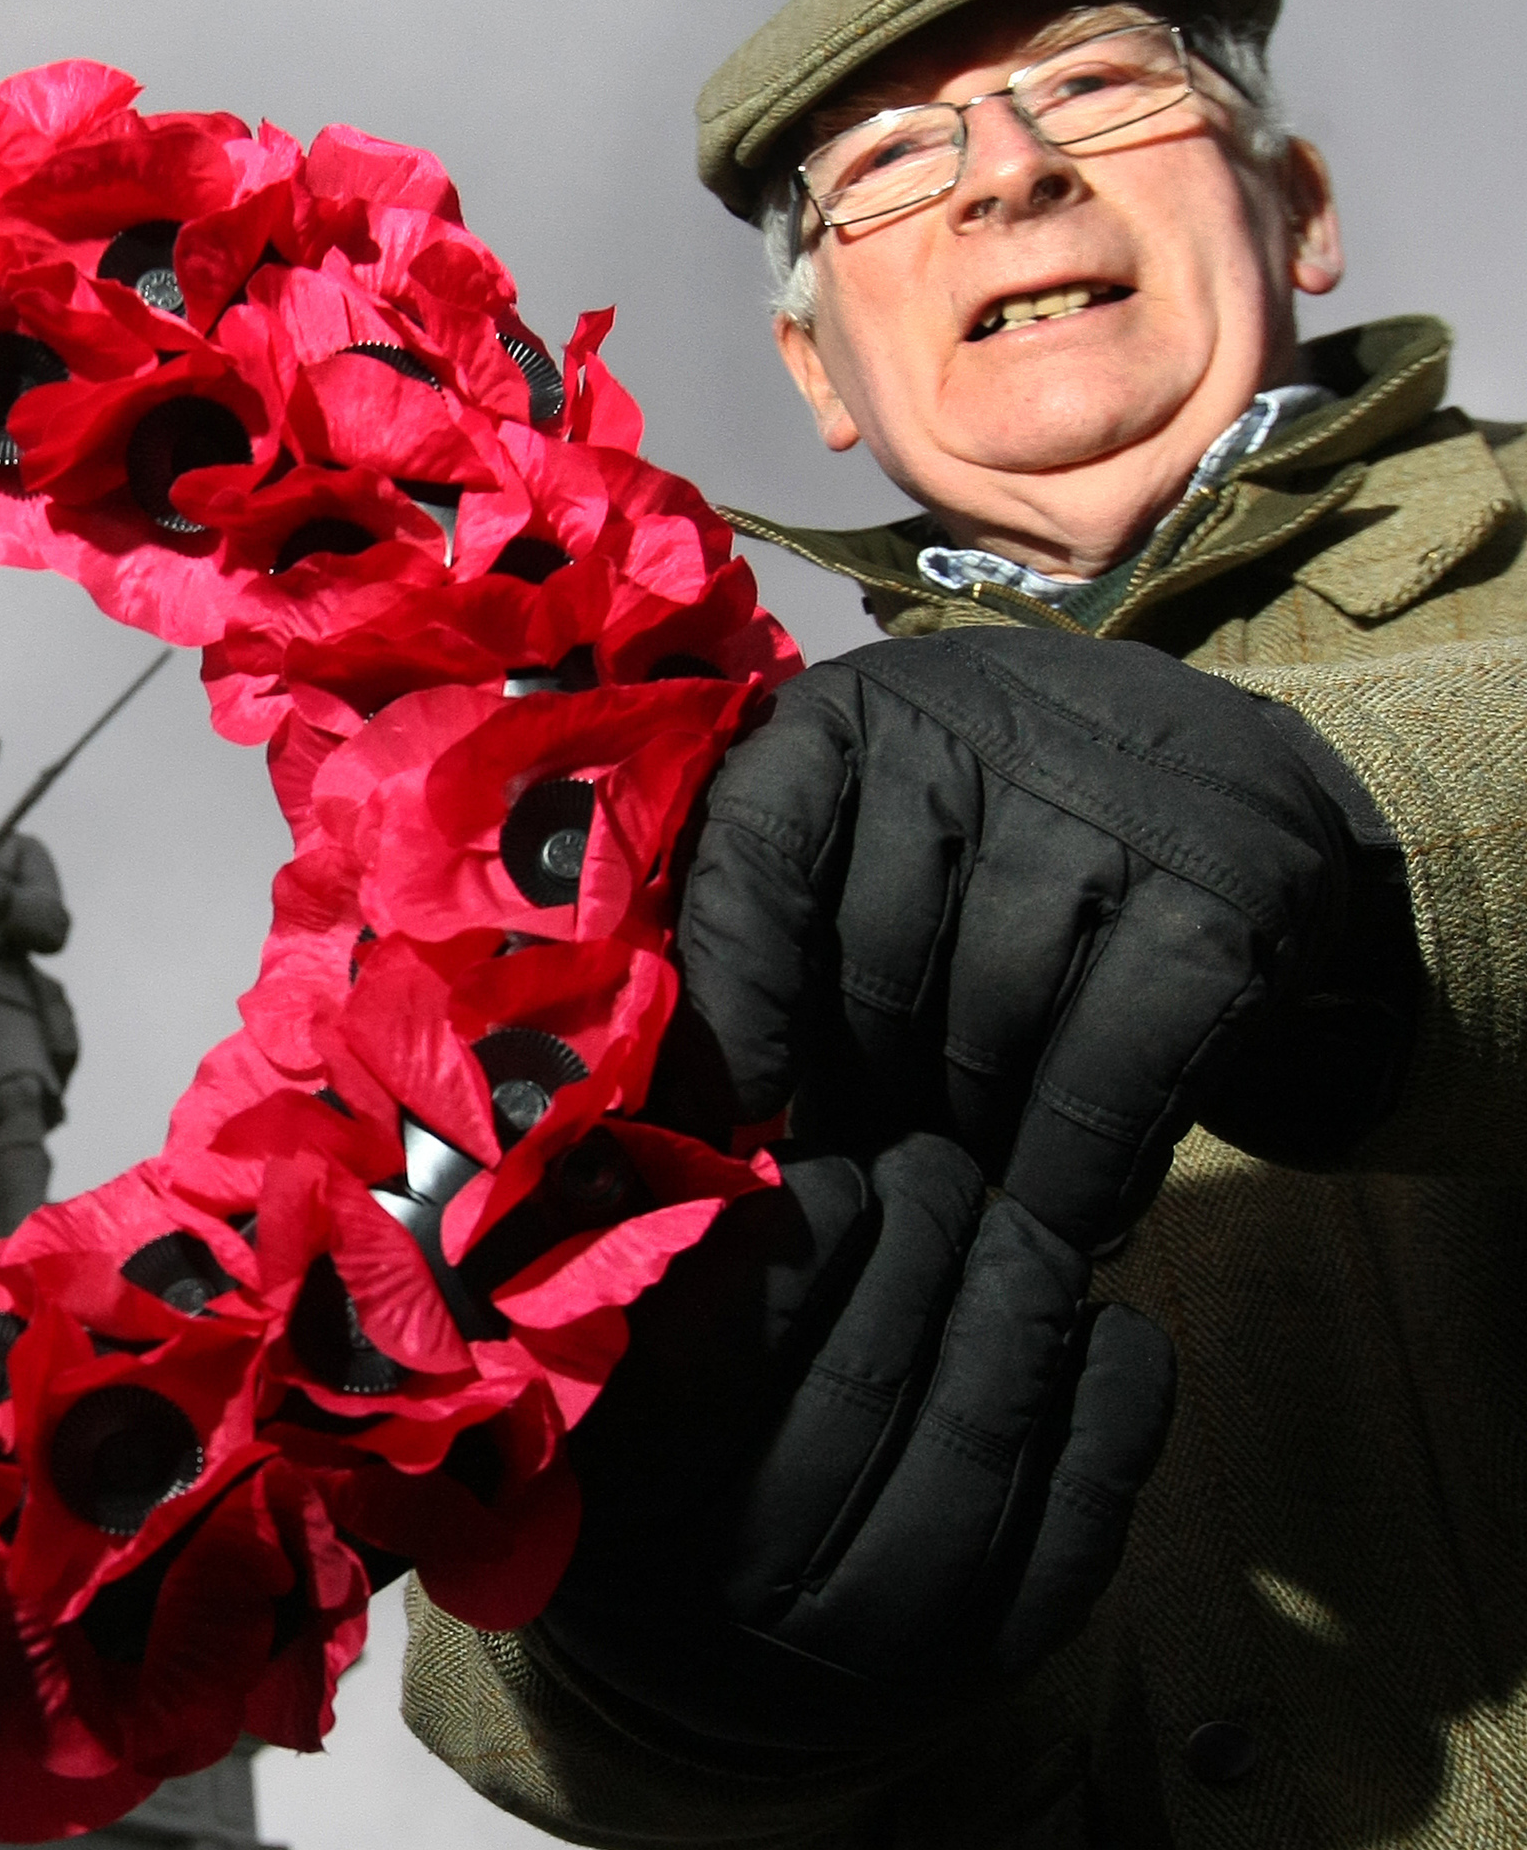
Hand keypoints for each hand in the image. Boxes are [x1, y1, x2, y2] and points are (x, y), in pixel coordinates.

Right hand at [539, 1135, 1174, 1755]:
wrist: (702, 1681)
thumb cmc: (647, 1477)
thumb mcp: (595, 1376)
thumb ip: (633, 1263)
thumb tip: (720, 1144)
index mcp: (626, 1501)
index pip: (728, 1335)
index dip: (801, 1224)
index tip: (828, 1165)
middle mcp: (745, 1584)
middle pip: (866, 1378)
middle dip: (920, 1236)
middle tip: (932, 1165)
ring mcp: (879, 1638)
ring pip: (979, 1436)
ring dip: (1018, 1299)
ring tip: (1013, 1231)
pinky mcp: (991, 1656)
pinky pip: (1086, 1514)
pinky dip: (1113, 1399)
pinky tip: (1098, 1324)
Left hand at [671, 628, 1397, 1247]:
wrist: (1231, 786)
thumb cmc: (994, 830)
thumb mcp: (870, 823)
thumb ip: (771, 919)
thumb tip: (690, 1106)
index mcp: (853, 714)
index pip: (755, 847)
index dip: (733, 991)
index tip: (732, 1102)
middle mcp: (976, 741)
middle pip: (874, 972)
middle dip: (866, 1084)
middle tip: (879, 1139)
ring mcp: (1109, 822)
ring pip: (986, 1039)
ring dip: (970, 1130)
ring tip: (970, 1153)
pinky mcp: (1222, 910)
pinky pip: (1106, 1085)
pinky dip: (1076, 1171)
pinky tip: (1065, 1208)